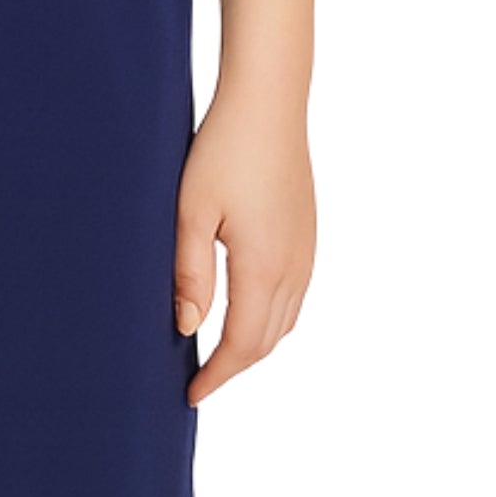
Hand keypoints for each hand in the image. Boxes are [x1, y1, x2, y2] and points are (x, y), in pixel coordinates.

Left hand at [173, 88, 314, 405]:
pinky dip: (272, 316)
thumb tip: (188, 328)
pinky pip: (295, 294)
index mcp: (264, 267)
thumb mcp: (191, 210)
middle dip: (235, 367)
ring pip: (286, 320)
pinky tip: (248, 307)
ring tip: (220, 352)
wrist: (268, 101)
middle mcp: (294, 266)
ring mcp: (306, 248)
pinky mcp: (308, 231)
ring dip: (255, 343)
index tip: (191, 395)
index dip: (217, 375)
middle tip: (201, 380)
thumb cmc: (223, 149)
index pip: (242, 344)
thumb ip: (189, 273)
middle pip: (268, 340)